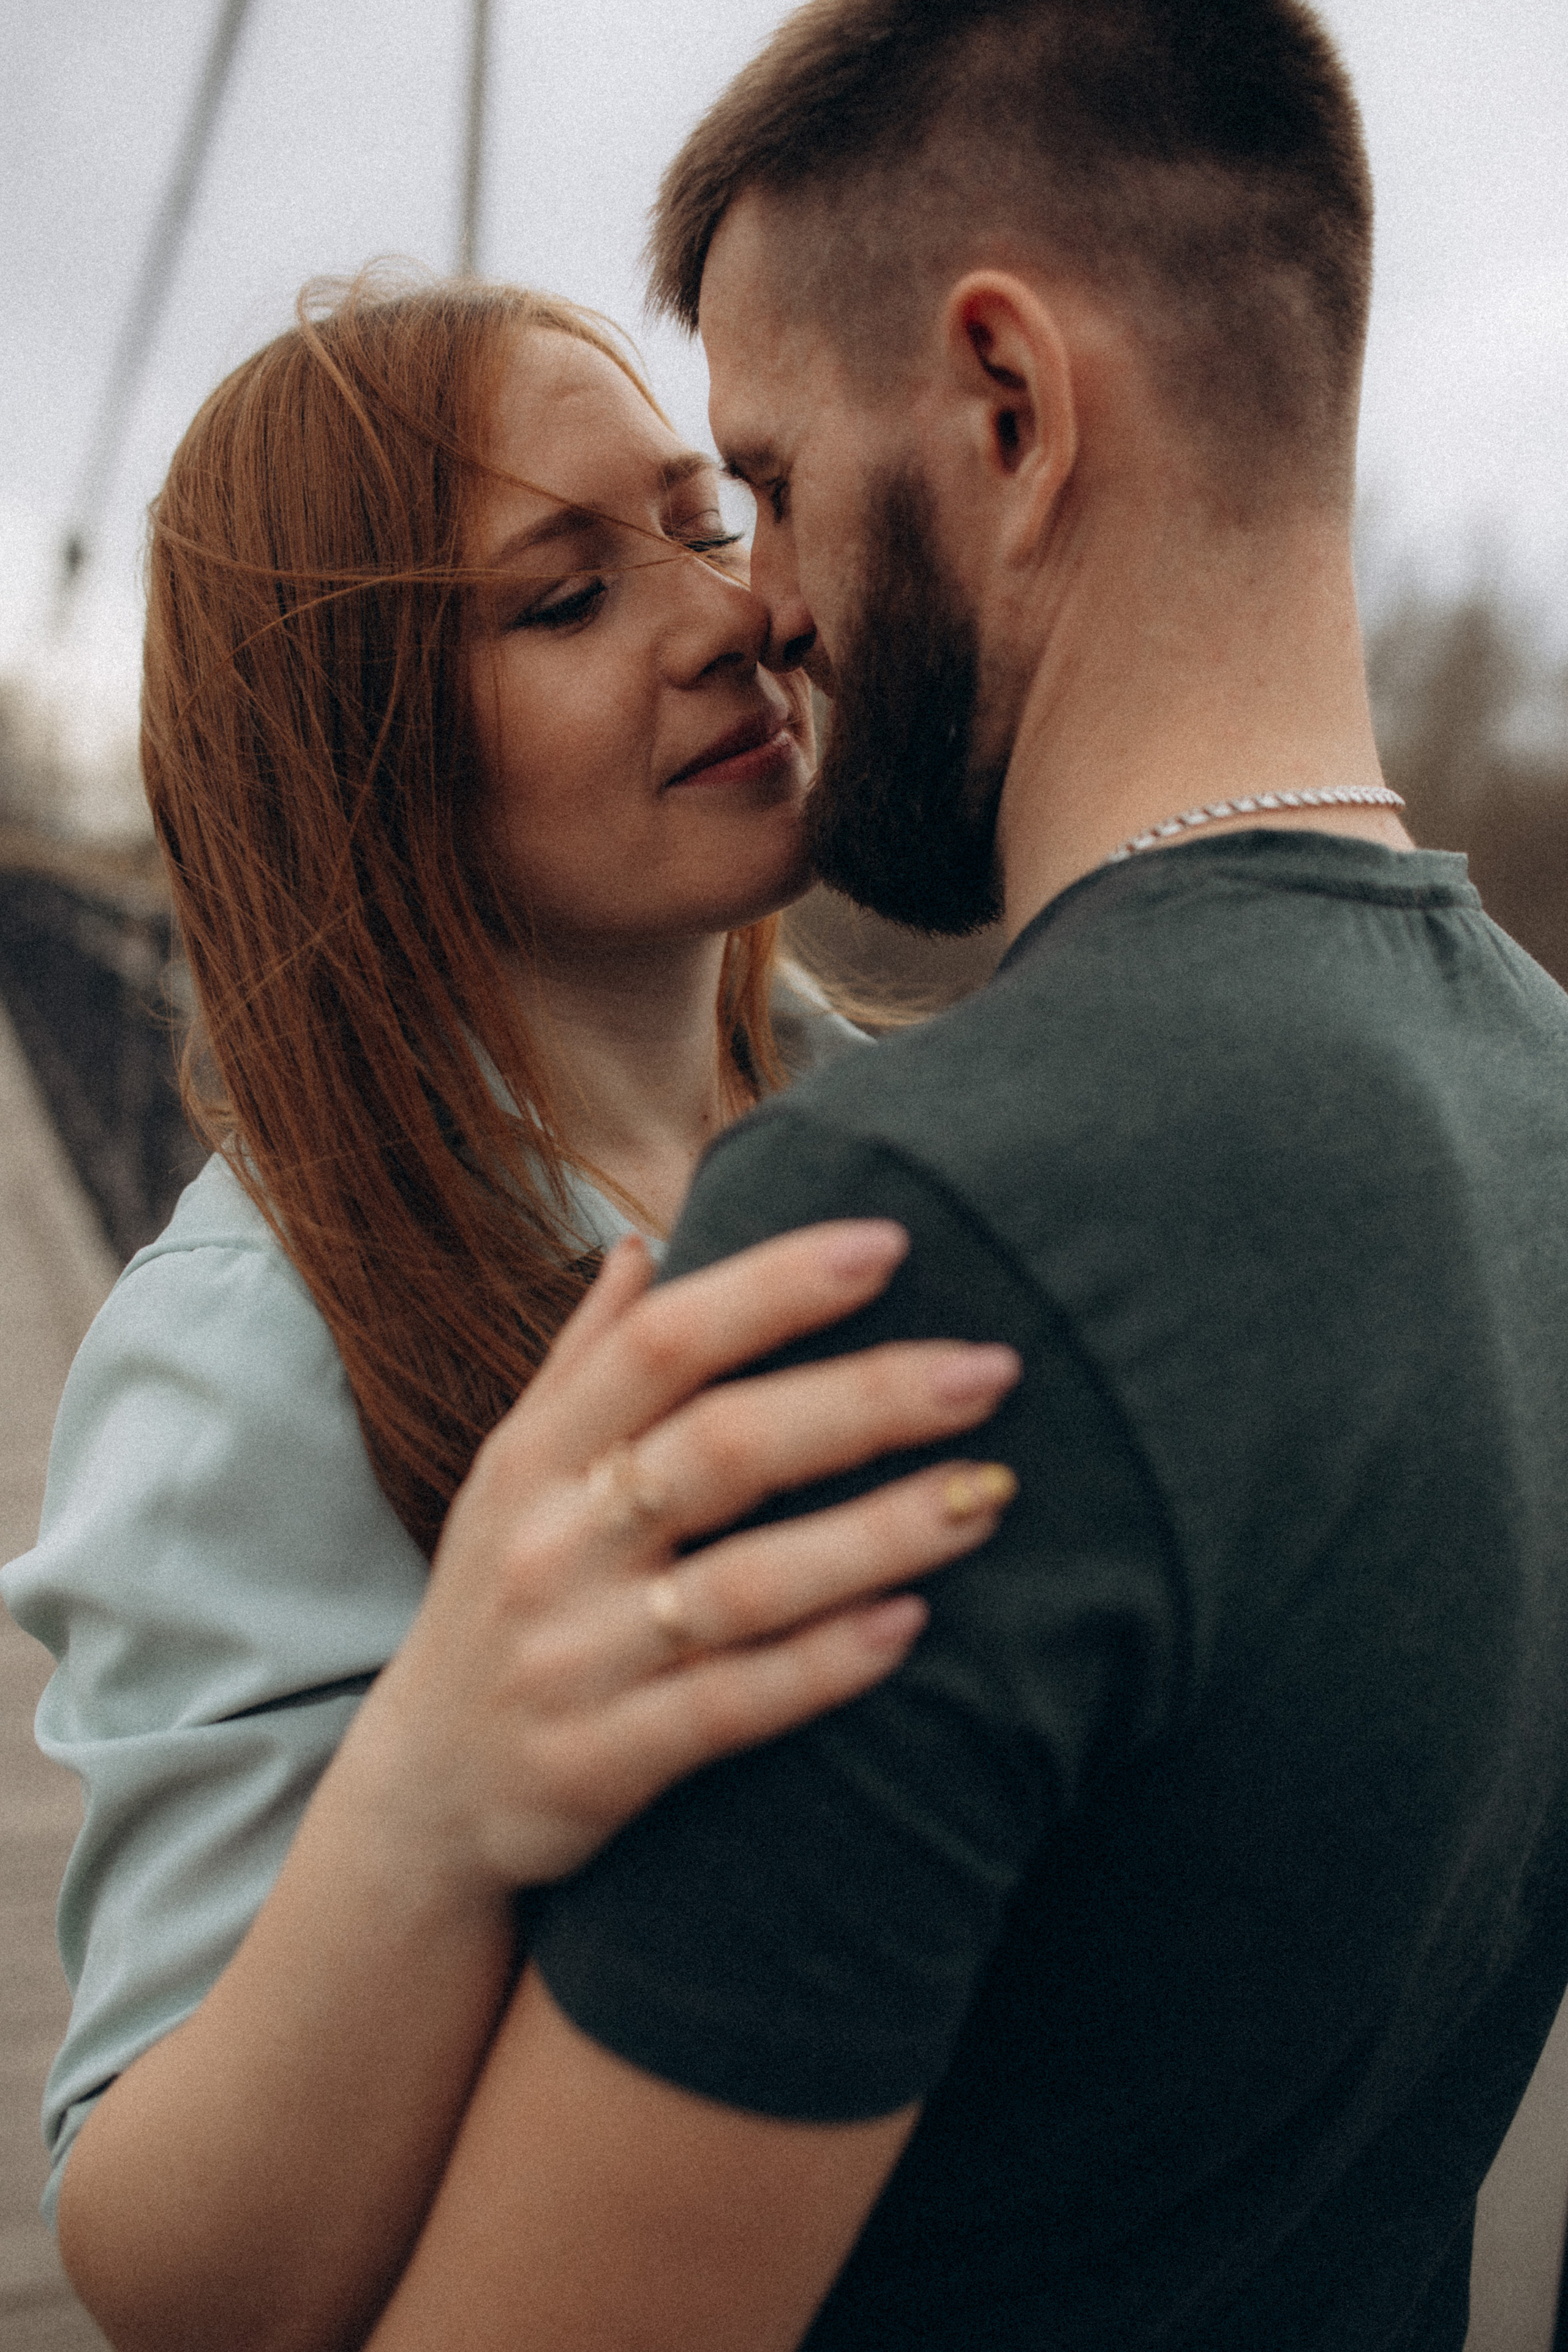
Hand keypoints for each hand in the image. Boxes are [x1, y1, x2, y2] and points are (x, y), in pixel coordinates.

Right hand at [337, 1219, 1020, 1903]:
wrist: (420, 1795)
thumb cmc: (501, 1600)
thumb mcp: (512, 1473)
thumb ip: (583, 1361)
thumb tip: (643, 1245)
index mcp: (534, 1455)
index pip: (660, 1343)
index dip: (772, 1287)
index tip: (888, 1243)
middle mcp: (550, 1544)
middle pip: (723, 1448)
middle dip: (866, 1399)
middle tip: (991, 1368)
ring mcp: (576, 1657)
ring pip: (747, 1582)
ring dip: (878, 1532)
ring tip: (991, 1491)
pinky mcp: (602, 1761)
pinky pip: (733, 1706)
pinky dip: (826, 1663)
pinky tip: (915, 1622)